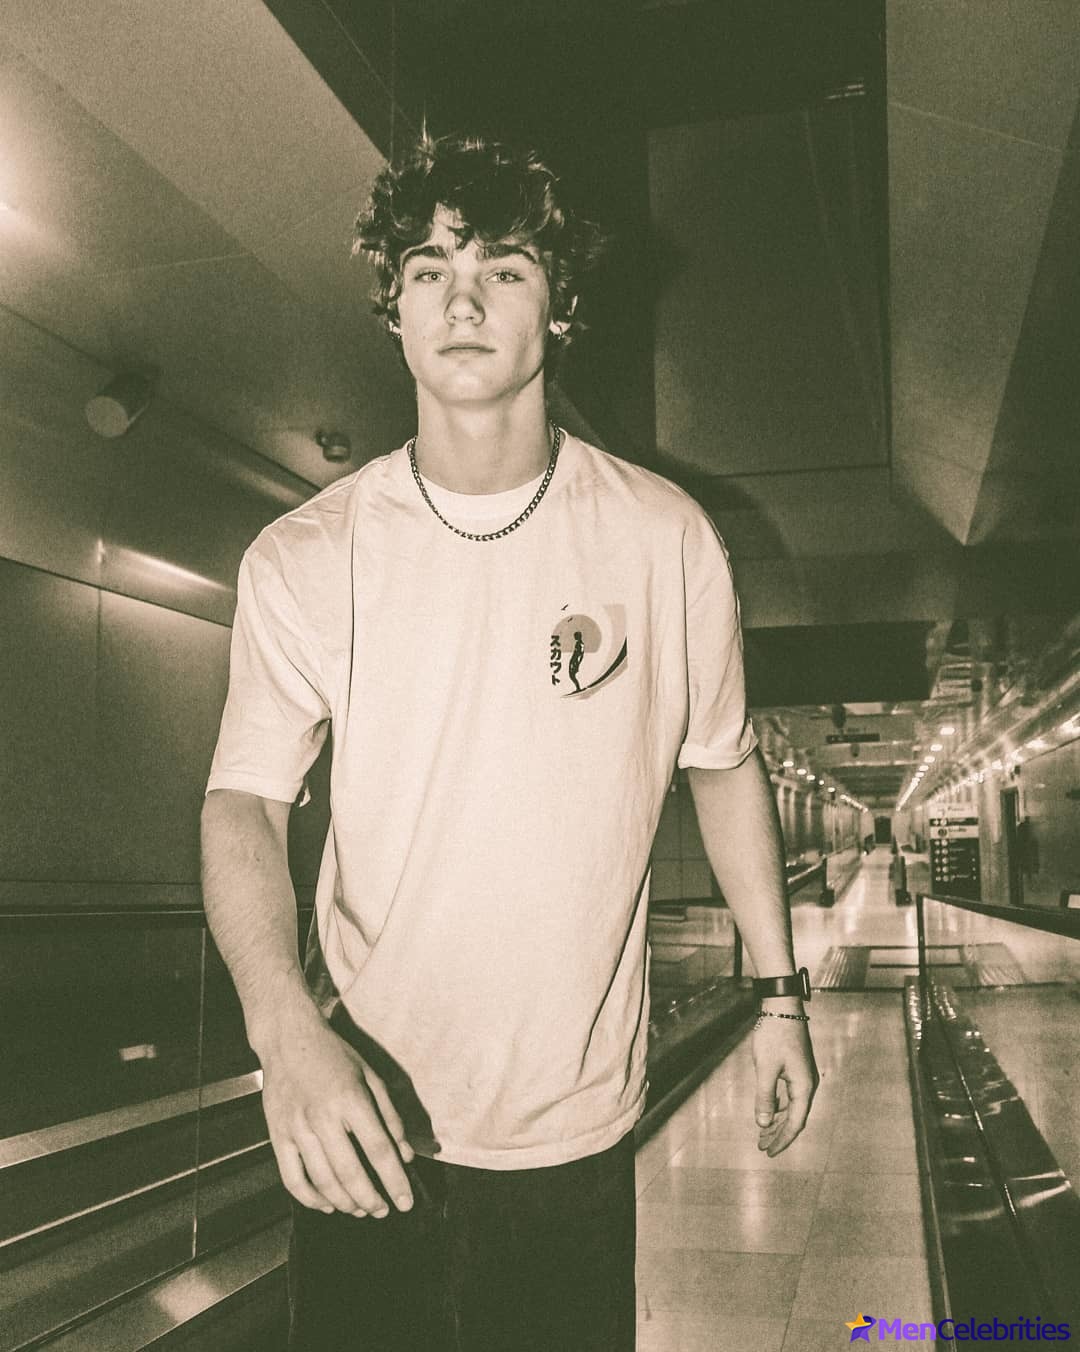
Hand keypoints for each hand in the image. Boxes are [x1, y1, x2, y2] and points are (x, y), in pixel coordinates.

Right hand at [258, 1005, 415, 1216]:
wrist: (288, 1038)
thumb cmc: (333, 1054)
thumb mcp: (370, 1075)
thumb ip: (390, 1116)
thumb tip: (406, 1155)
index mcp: (351, 1099)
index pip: (378, 1150)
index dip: (395, 1181)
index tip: (406, 1202)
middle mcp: (323, 1116)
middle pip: (350, 1172)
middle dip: (371, 1200)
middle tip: (383, 1211)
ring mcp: (297, 1128)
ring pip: (322, 1180)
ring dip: (345, 1203)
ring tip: (361, 1210)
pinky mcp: (277, 1136)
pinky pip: (292, 1178)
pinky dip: (310, 1199)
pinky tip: (327, 1204)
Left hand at [751, 1015, 818, 1155]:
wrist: (782, 1007)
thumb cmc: (774, 1036)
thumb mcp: (766, 1068)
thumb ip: (765, 1098)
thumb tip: (763, 1125)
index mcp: (804, 1087)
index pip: (795, 1123)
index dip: (782, 1140)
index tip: (769, 1153)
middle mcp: (807, 1084)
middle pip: (795, 1117)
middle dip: (779, 1134)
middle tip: (762, 1147)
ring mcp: (802, 1075)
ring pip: (792, 1107)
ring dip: (778, 1120)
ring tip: (762, 1133)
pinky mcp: (796, 1067)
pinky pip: (789, 1095)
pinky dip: (778, 1105)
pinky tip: (768, 1109)